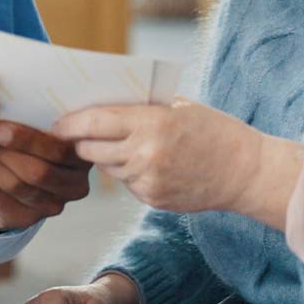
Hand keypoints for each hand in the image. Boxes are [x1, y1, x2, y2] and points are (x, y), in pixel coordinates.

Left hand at [0, 121, 91, 229]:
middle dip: (1, 148)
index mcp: (83, 156)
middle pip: (35, 171)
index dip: (29, 139)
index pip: (60, 151)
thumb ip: (35, 112)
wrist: (16, 173)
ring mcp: (50, 205)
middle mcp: (74, 185)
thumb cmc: (32, 137)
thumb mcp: (42, 122)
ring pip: (11, 182)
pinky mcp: (24, 218)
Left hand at [53, 99, 303, 225]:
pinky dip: (127, 172)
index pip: (94, 122)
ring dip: (105, 157)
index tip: (57, 123)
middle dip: (80, 142)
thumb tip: (98, 104)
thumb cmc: (213, 130)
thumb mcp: (177, 106)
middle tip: (73, 135)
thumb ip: (139, 107)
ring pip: (107, 168)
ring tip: (115, 145)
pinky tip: (144, 162)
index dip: (70, 123)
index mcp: (152, 123)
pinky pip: (126, 183)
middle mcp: (146, 154)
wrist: (246, 171)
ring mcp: (148, 181)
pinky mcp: (153, 199)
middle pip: (91, 150)